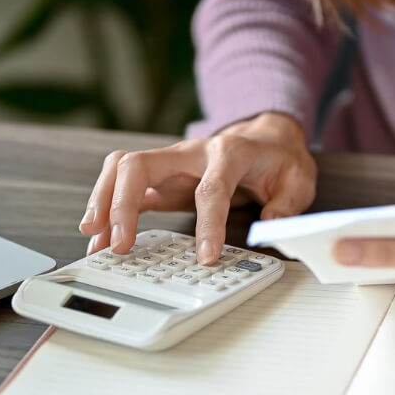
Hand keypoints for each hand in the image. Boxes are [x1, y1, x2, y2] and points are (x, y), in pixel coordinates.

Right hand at [79, 112, 316, 263]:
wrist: (266, 137)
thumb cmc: (278, 158)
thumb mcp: (298, 178)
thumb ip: (287, 203)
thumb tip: (269, 226)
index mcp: (230, 152)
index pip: (211, 187)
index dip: (208, 223)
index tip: (205, 257)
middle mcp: (192, 152)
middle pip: (141, 165)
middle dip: (123, 204)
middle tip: (120, 244)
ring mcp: (171, 163)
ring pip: (121, 168)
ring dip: (103, 201)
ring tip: (95, 239)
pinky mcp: (161, 176)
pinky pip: (123, 184)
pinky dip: (106, 207)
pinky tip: (99, 236)